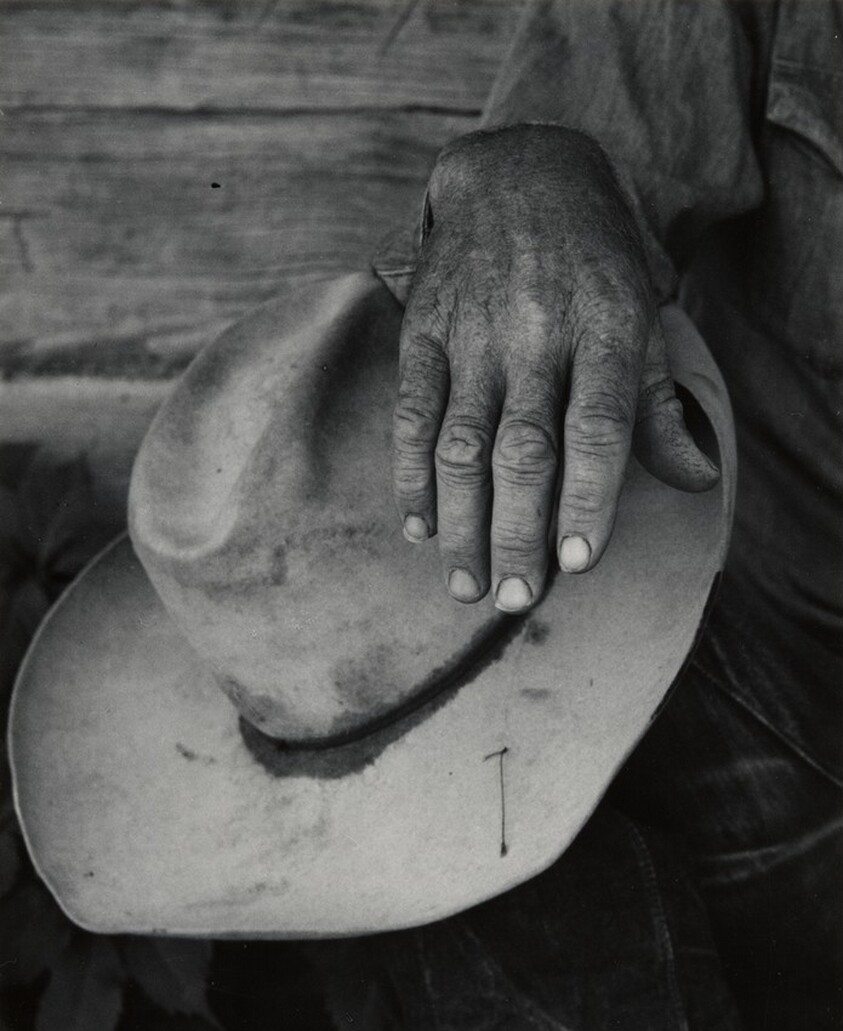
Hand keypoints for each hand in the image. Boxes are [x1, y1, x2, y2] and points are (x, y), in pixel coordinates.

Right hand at [393, 124, 717, 611]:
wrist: (516, 173)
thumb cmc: (592, 259)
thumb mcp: (641, 313)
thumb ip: (659, 402)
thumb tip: (696, 479)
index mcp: (605, 328)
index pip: (598, 425)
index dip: (588, 496)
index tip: (578, 561)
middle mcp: (536, 333)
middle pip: (525, 450)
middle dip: (519, 532)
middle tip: (518, 599)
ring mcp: (473, 333)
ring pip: (462, 443)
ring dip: (462, 522)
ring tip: (467, 586)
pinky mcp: (424, 332)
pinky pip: (413, 413)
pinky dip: (411, 475)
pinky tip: (417, 526)